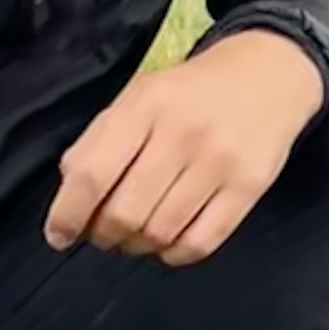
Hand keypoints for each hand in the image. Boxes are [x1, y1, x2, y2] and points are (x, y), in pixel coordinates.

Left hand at [45, 31, 324, 265]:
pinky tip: (168, 241)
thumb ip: (99, 141)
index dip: (67, 214)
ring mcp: (219, 162)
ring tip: (135, 236)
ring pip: (160, 233)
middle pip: (125, 213)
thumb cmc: (191, 92)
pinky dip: (174, 254)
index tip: (58, 235)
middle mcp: (182, 133)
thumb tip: (69, 197)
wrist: (269, 75)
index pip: (93, 174)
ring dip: (137, 246)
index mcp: (146, 105)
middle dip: (104, 235)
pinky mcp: (249, 187)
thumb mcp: (138, 96)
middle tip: (104, 233)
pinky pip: (200, 243)